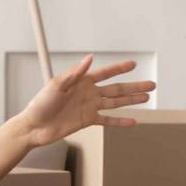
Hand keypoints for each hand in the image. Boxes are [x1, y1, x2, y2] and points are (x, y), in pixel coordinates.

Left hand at [18, 55, 153, 146]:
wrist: (33, 127)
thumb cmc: (40, 104)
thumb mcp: (56, 85)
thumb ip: (75, 73)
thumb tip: (90, 58)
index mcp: (81, 82)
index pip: (105, 73)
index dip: (119, 68)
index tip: (134, 63)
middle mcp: (88, 93)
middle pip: (116, 88)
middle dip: (134, 86)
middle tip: (152, 85)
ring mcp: (89, 107)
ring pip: (115, 103)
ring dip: (131, 100)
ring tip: (147, 97)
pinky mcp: (87, 121)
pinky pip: (107, 120)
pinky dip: (119, 121)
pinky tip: (132, 121)